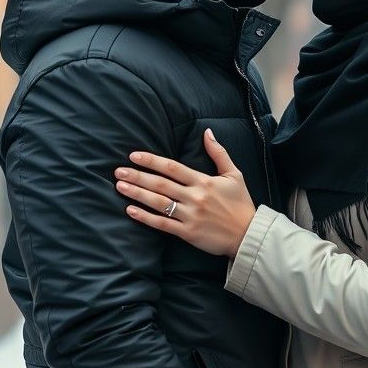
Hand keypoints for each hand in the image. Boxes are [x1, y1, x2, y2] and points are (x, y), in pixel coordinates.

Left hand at [115, 129, 256, 256]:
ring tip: (120, 187)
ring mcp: (190, 216)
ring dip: (137, 194)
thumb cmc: (241, 204)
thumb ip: (219, 153)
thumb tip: (207, 132)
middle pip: (161, 184)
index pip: (172, 167)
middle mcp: (195, 197)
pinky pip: (162, 224)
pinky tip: (131, 210)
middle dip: (138, 176)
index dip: (151, 160)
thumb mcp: (234, 175)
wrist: (248, 235)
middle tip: (118, 171)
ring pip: (158, 203)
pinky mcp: (188, 233)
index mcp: (204, 181)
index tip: (134, 156)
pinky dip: (145, 217)